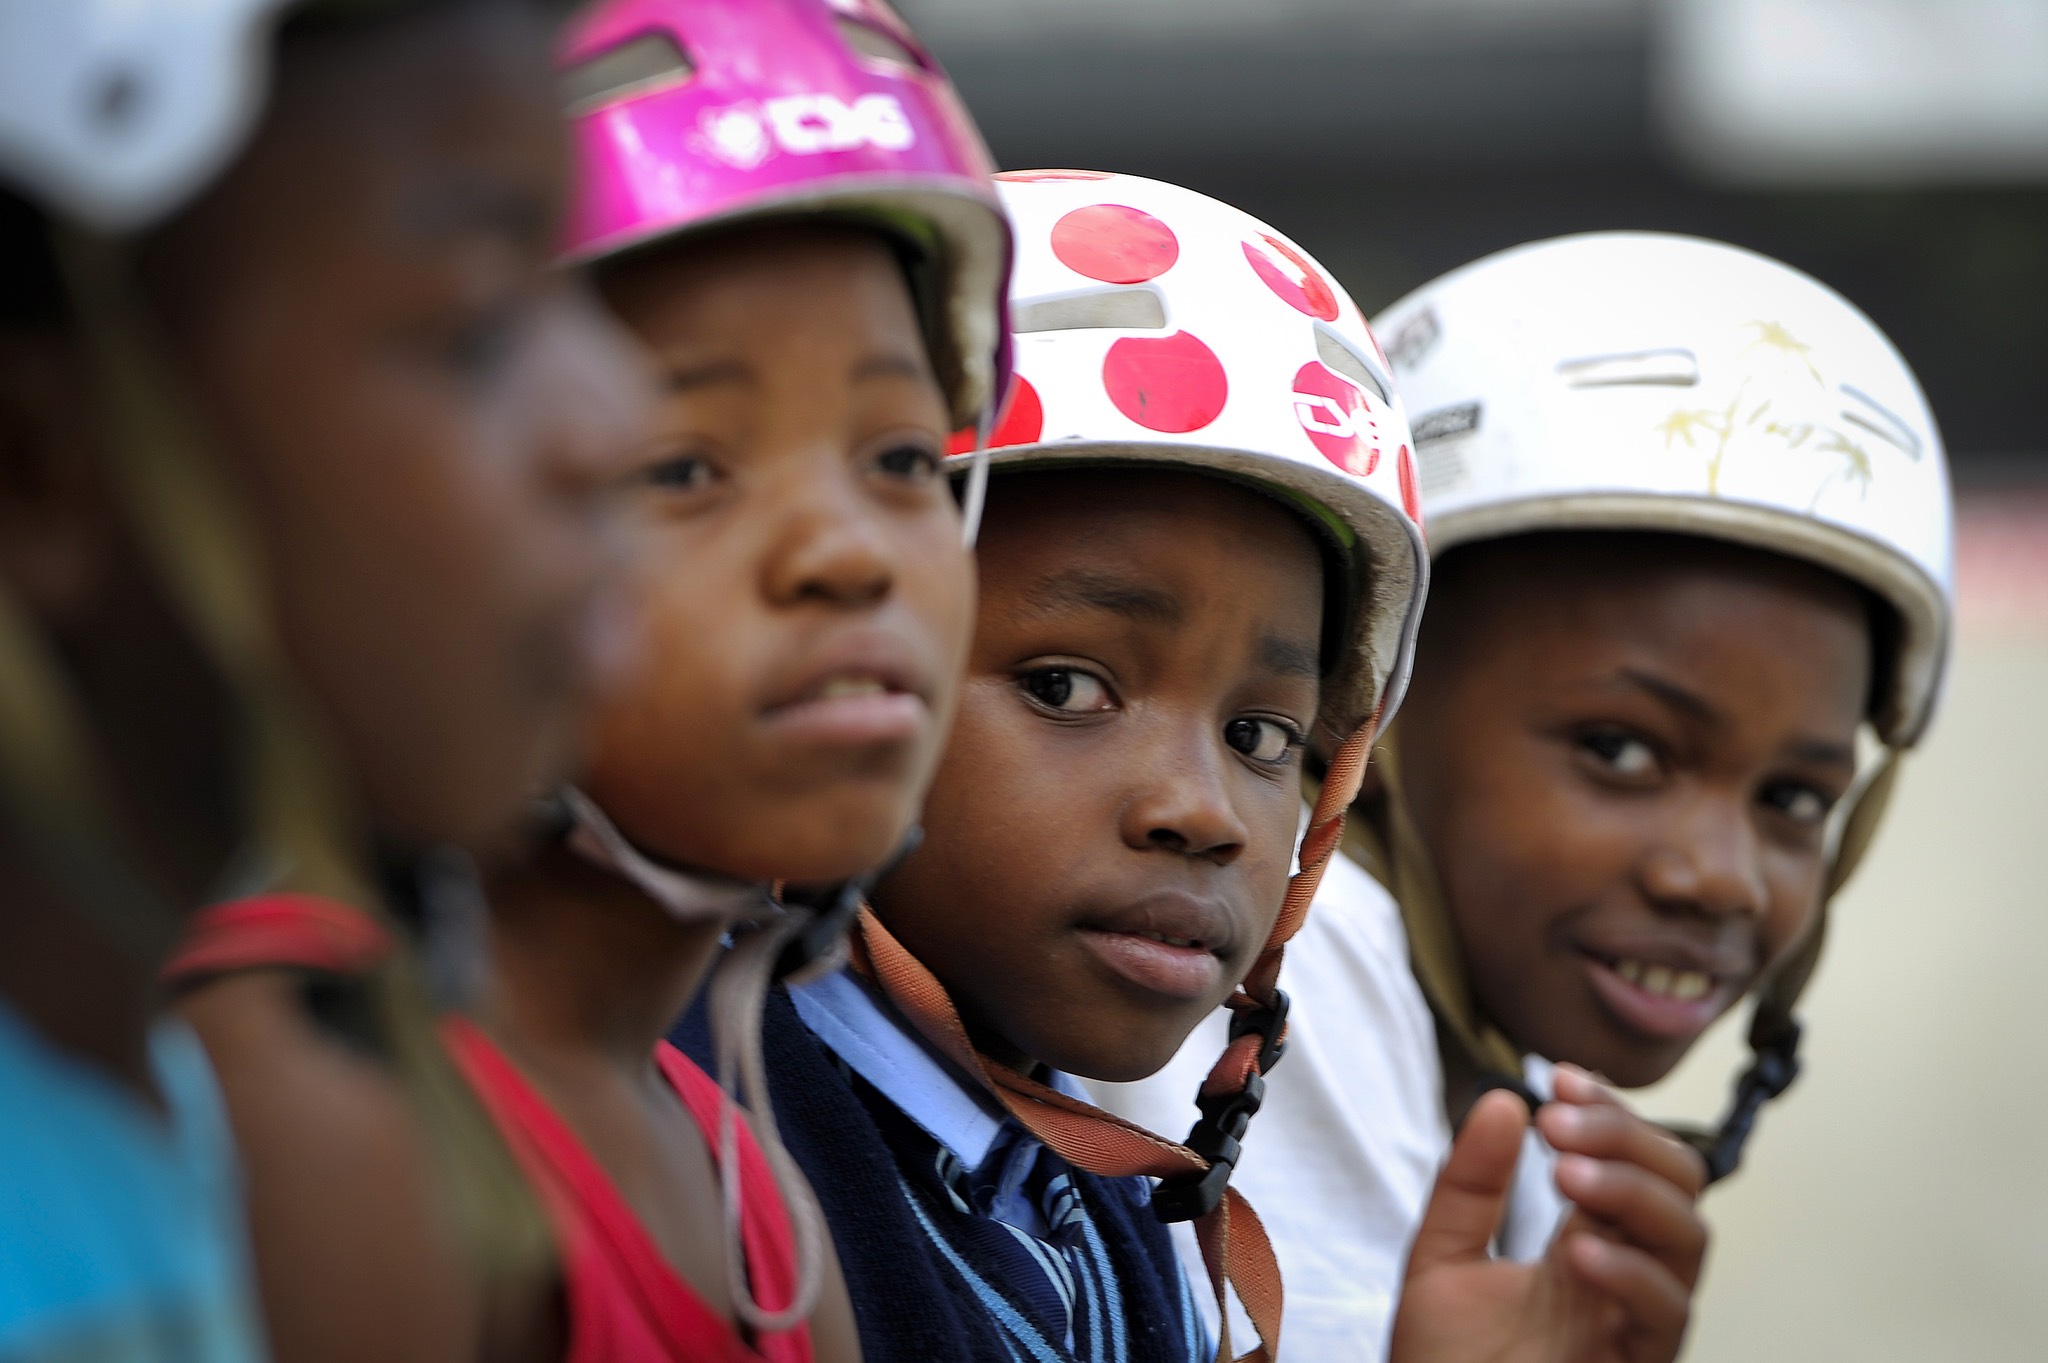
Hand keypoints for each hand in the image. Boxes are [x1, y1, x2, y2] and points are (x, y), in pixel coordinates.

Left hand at [1389, 1077, 1706, 1362]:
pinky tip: (1580, 1250)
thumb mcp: (1439, 1261)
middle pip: (1677, 1184)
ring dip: (1633, 1190)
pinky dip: (1631, 1272)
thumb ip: (1468, 1185)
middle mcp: (1620, 1278)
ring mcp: (1632, 1324)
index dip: (1608, 1109)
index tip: (1558, 1075)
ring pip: (1690, 1239)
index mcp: (1583, 1244)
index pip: (1630, 1157)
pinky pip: (1666, 1315)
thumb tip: (1503, 1100)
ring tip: (1566, 1173)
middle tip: (1560, 1121)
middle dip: (1627, 1135)